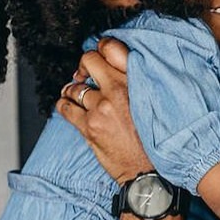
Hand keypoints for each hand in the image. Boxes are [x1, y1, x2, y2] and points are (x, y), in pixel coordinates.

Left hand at [56, 38, 154, 183]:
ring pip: (74, 86)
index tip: (99, 55)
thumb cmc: (154, 138)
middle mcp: (119, 90)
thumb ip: (136, 83)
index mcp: (137, 81)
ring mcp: (102, 107)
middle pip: (89, 61)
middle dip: (84, 66)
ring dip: (73, 90)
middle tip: (85, 74)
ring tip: (78, 95)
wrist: (148, 171)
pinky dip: (64, 105)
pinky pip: (65, 107)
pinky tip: (70, 107)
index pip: (112, 48)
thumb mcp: (153, 102)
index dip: (101, 48)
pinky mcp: (89, 126)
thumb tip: (115, 70)